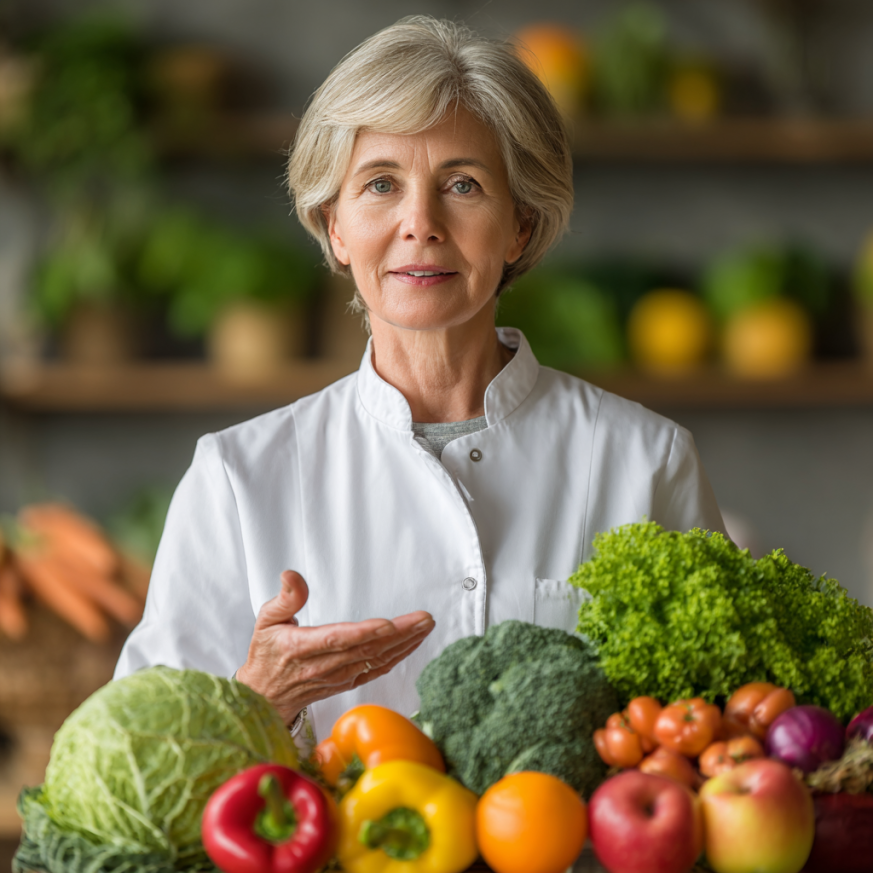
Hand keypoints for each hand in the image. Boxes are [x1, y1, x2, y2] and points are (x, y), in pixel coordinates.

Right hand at [236, 570, 435, 725]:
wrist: (264, 698)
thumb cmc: (266, 656)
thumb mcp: (265, 621)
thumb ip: (285, 598)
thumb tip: (291, 575)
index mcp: (301, 648)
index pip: (336, 640)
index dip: (362, 633)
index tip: (386, 624)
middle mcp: (323, 666)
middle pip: (365, 649)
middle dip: (399, 634)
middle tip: (424, 618)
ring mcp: (338, 677)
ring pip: (376, 661)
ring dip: (405, 644)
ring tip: (425, 626)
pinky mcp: (347, 683)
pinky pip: (376, 670)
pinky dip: (398, 657)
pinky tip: (413, 644)